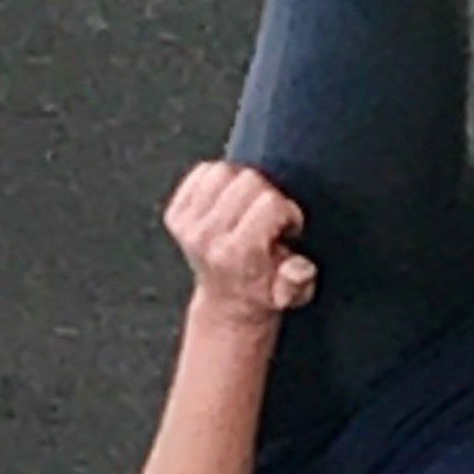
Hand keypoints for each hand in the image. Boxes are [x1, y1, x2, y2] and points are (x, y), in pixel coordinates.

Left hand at [163, 162, 316, 330]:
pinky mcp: (175, 215)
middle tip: (268, 219)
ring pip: (224, 170)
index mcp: (236, 254)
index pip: (271, 202)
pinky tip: (229, 201)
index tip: (286, 230)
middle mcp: (207, 238)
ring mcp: (187, 225)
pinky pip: (202, 172)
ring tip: (249, 207)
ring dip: (242, 184)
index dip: (288, 211)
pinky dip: (220, 180)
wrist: (227, 303)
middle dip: (268, 194)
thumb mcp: (294, 294)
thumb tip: (296, 269)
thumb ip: (298, 282)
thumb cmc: (264, 290)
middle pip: (249, 179)